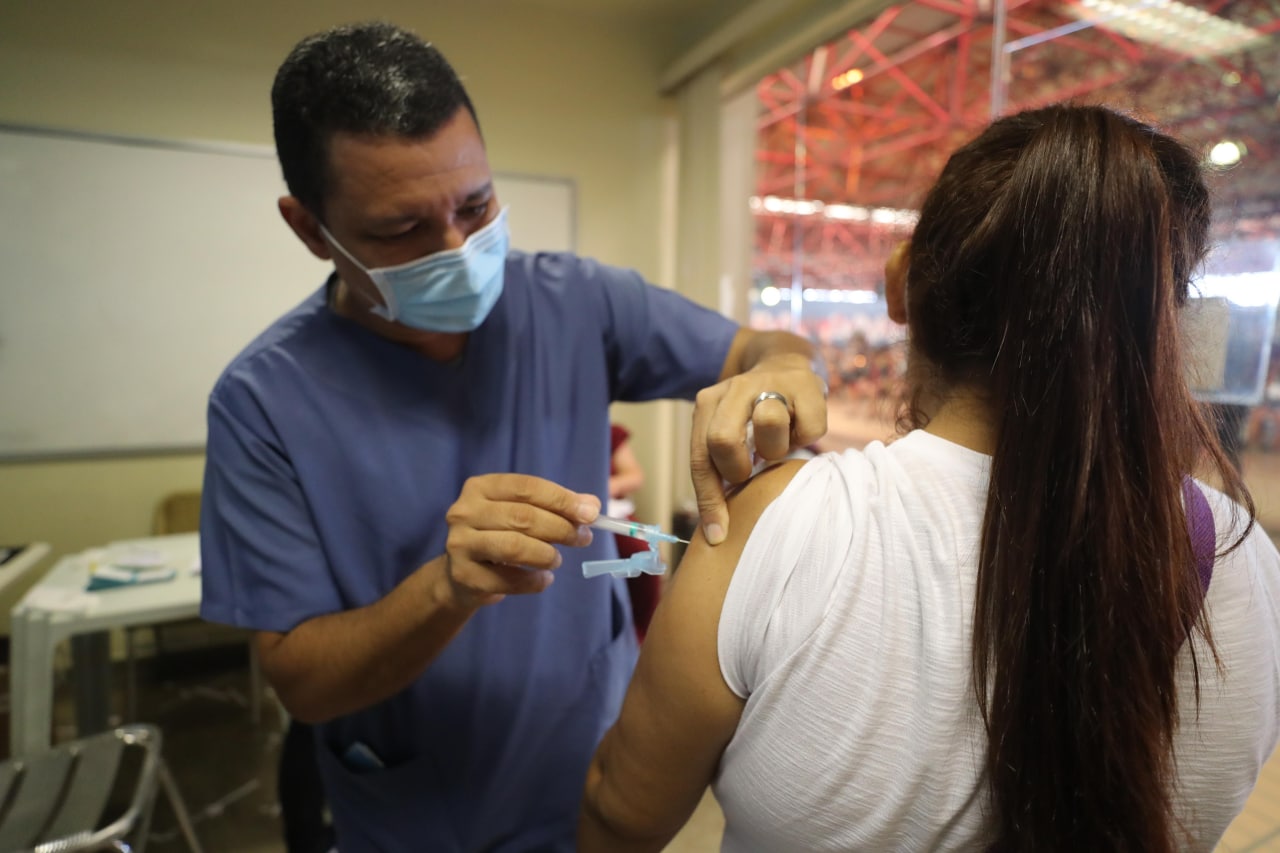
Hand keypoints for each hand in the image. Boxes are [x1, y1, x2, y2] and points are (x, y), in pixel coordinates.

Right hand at [442, 474, 599, 608]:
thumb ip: (556, 507)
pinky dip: (534, 581)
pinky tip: (544, 579)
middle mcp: (464, 512)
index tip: (590, 513)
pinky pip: (508, 580)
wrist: (462, 574)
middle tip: (583, 538)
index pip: (527, 487)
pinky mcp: (464, 576)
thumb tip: (591, 506)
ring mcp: (460, 544)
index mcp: (480, 487)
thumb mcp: (522, 513)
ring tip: (557, 560)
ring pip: (515, 547)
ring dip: (546, 555)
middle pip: (523, 517)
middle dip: (560, 528)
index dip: (562, 499)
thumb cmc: (499, 535)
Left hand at [690, 352, 826, 543]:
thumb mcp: (726, 434)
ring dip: (775, 448)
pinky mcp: (807, 385)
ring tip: (776, 442)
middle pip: (722, 439)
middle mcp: (734, 387)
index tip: (718, 535)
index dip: (709, 500)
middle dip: (738, 468)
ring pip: (769, 425)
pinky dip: (805, 438)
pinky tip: (798, 426)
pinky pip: (810, 431)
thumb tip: (717, 533)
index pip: (701, 458)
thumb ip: (717, 471)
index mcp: (707, 402)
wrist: (786, 363)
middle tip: (752, 469)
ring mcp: (772, 382)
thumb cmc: (751, 415)